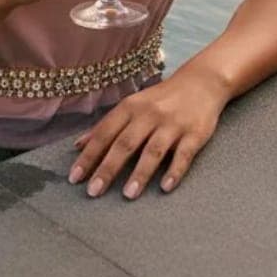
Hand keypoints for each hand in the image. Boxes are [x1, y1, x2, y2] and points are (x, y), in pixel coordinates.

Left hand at [68, 72, 225, 199]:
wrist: (201, 82)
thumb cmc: (161, 98)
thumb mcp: (132, 105)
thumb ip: (107, 125)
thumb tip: (78, 145)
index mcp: (131, 107)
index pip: (105, 133)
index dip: (89, 155)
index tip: (74, 177)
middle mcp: (149, 114)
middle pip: (125, 143)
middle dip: (108, 168)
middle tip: (93, 192)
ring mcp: (172, 124)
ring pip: (153, 150)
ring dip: (140, 173)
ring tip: (128, 195)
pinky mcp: (194, 134)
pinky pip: (184, 154)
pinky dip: (175, 171)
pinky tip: (166, 187)